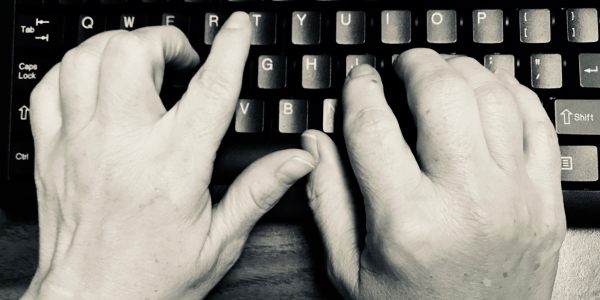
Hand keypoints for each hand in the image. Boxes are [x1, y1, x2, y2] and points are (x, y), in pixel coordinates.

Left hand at [24, 12, 314, 298]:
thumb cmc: (153, 277)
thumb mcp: (220, 240)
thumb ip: (259, 191)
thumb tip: (299, 159)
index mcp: (173, 167)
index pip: (209, 89)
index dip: (231, 48)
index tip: (239, 27)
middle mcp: (122, 146)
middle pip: (133, 54)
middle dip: (163, 41)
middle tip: (180, 60)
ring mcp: (79, 145)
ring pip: (87, 60)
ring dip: (118, 49)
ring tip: (140, 66)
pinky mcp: (51, 152)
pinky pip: (48, 87)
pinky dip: (74, 71)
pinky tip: (96, 86)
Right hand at [302, 49, 565, 298]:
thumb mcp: (349, 268)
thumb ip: (325, 200)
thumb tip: (314, 143)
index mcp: (407, 221)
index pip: (373, 125)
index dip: (359, 89)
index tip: (358, 78)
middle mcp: (465, 202)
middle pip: (440, 94)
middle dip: (415, 64)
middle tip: (402, 64)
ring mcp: (514, 199)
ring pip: (493, 98)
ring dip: (463, 70)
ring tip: (443, 72)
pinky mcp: (545, 202)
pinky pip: (539, 124)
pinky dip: (514, 93)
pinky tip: (492, 88)